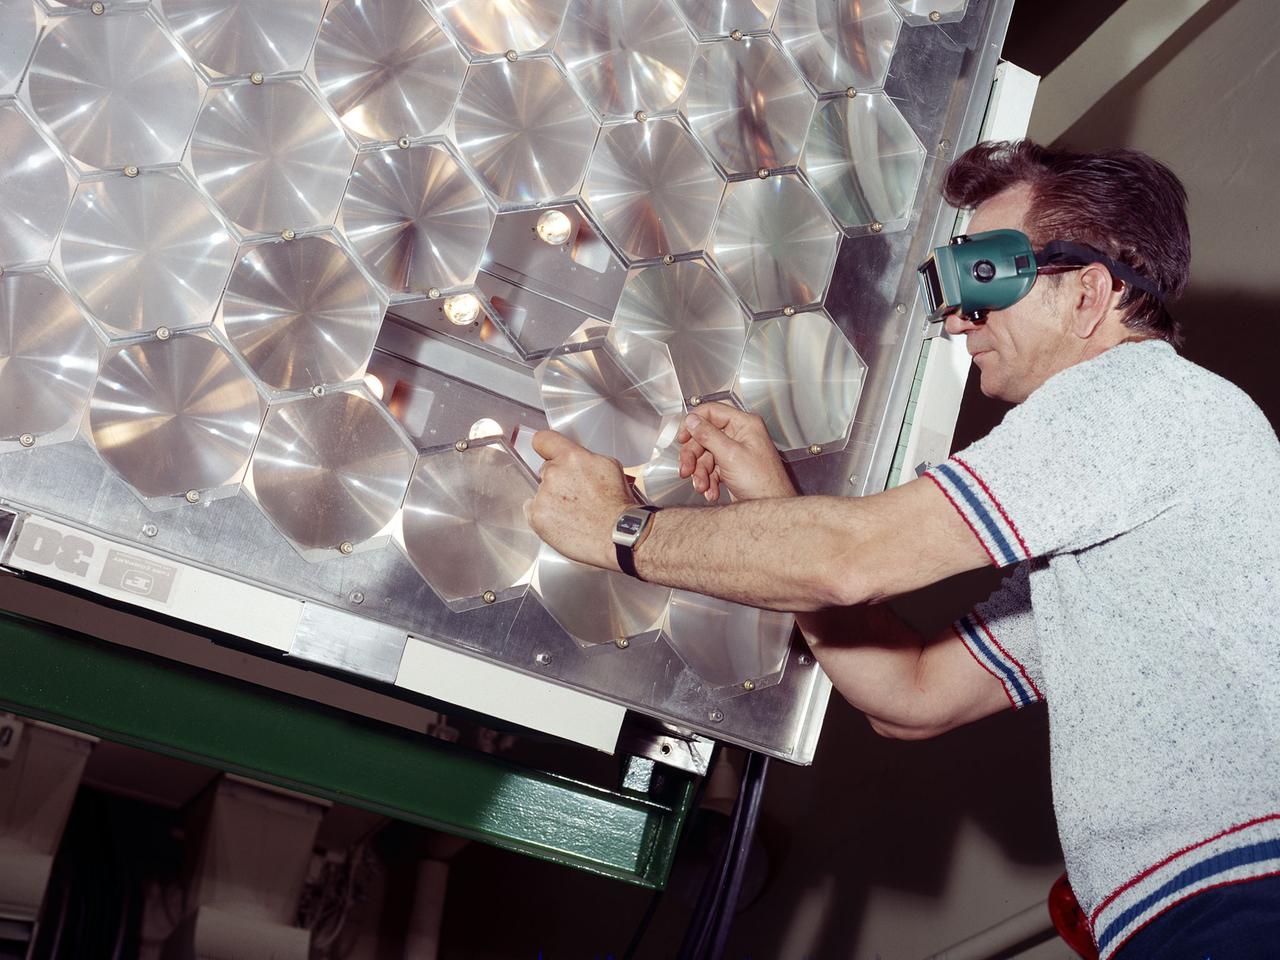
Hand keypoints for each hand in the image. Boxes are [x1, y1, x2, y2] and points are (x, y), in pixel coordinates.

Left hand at [528, 430, 632, 570]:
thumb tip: (576, 460)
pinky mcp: (536, 516)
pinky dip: (545, 516)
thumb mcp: (609, 467)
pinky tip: (563, 522)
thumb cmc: (617, 505)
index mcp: (571, 457)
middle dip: (558, 480)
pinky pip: (533, 511)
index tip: (547, 453)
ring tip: (574, 513)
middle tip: (575, 494)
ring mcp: (543, 495)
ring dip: (553, 499)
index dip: (546, 447)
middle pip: (546, 470)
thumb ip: (585, 458)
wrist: (617, 534)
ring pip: (541, 492)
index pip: (543, 440)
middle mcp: (554, 473)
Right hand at [677, 403, 796, 501]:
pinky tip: (711, 491)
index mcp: (745, 425)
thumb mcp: (730, 455)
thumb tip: (692, 420)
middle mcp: (740, 436)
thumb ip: (708, 435)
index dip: (694, 423)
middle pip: (705, 437)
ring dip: (700, 473)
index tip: (683, 436)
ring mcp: (735, 453)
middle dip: (694, 456)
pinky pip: (712, 470)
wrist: (769, 507)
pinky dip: (708, 481)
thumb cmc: (763, 482)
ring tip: (702, 486)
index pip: (712, 412)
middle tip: (686, 468)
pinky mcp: (732, 469)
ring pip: (706, 456)